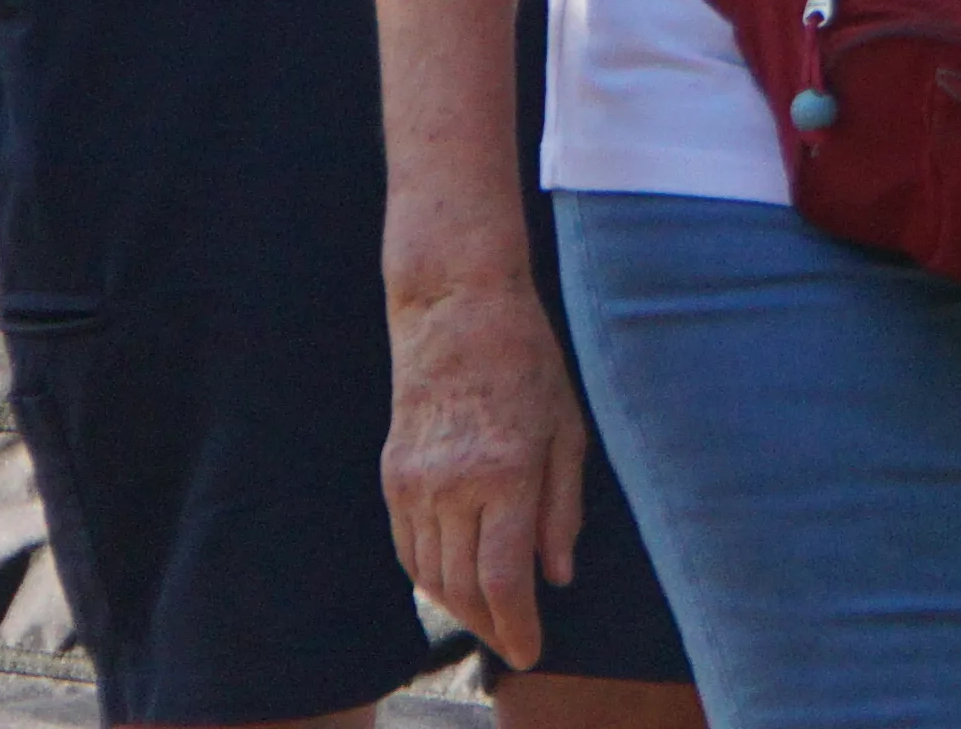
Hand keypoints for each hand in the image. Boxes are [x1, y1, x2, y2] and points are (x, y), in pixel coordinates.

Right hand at [379, 270, 588, 670]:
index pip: (503, 579)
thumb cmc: (528, 362)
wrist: (455, 309)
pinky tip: (454, 583)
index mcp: (505, 474)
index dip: (517, 626)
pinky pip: (407, 547)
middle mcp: (452, 485)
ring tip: (492, 619)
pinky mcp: (393, 474)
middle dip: (491, 627)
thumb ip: (562, 510)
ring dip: (460, 607)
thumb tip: (556, 577)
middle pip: (462, 588)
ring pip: (430, 574)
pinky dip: (429, 576)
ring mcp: (415, 482)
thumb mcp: (568, 430)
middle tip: (516, 643)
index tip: (533, 652)